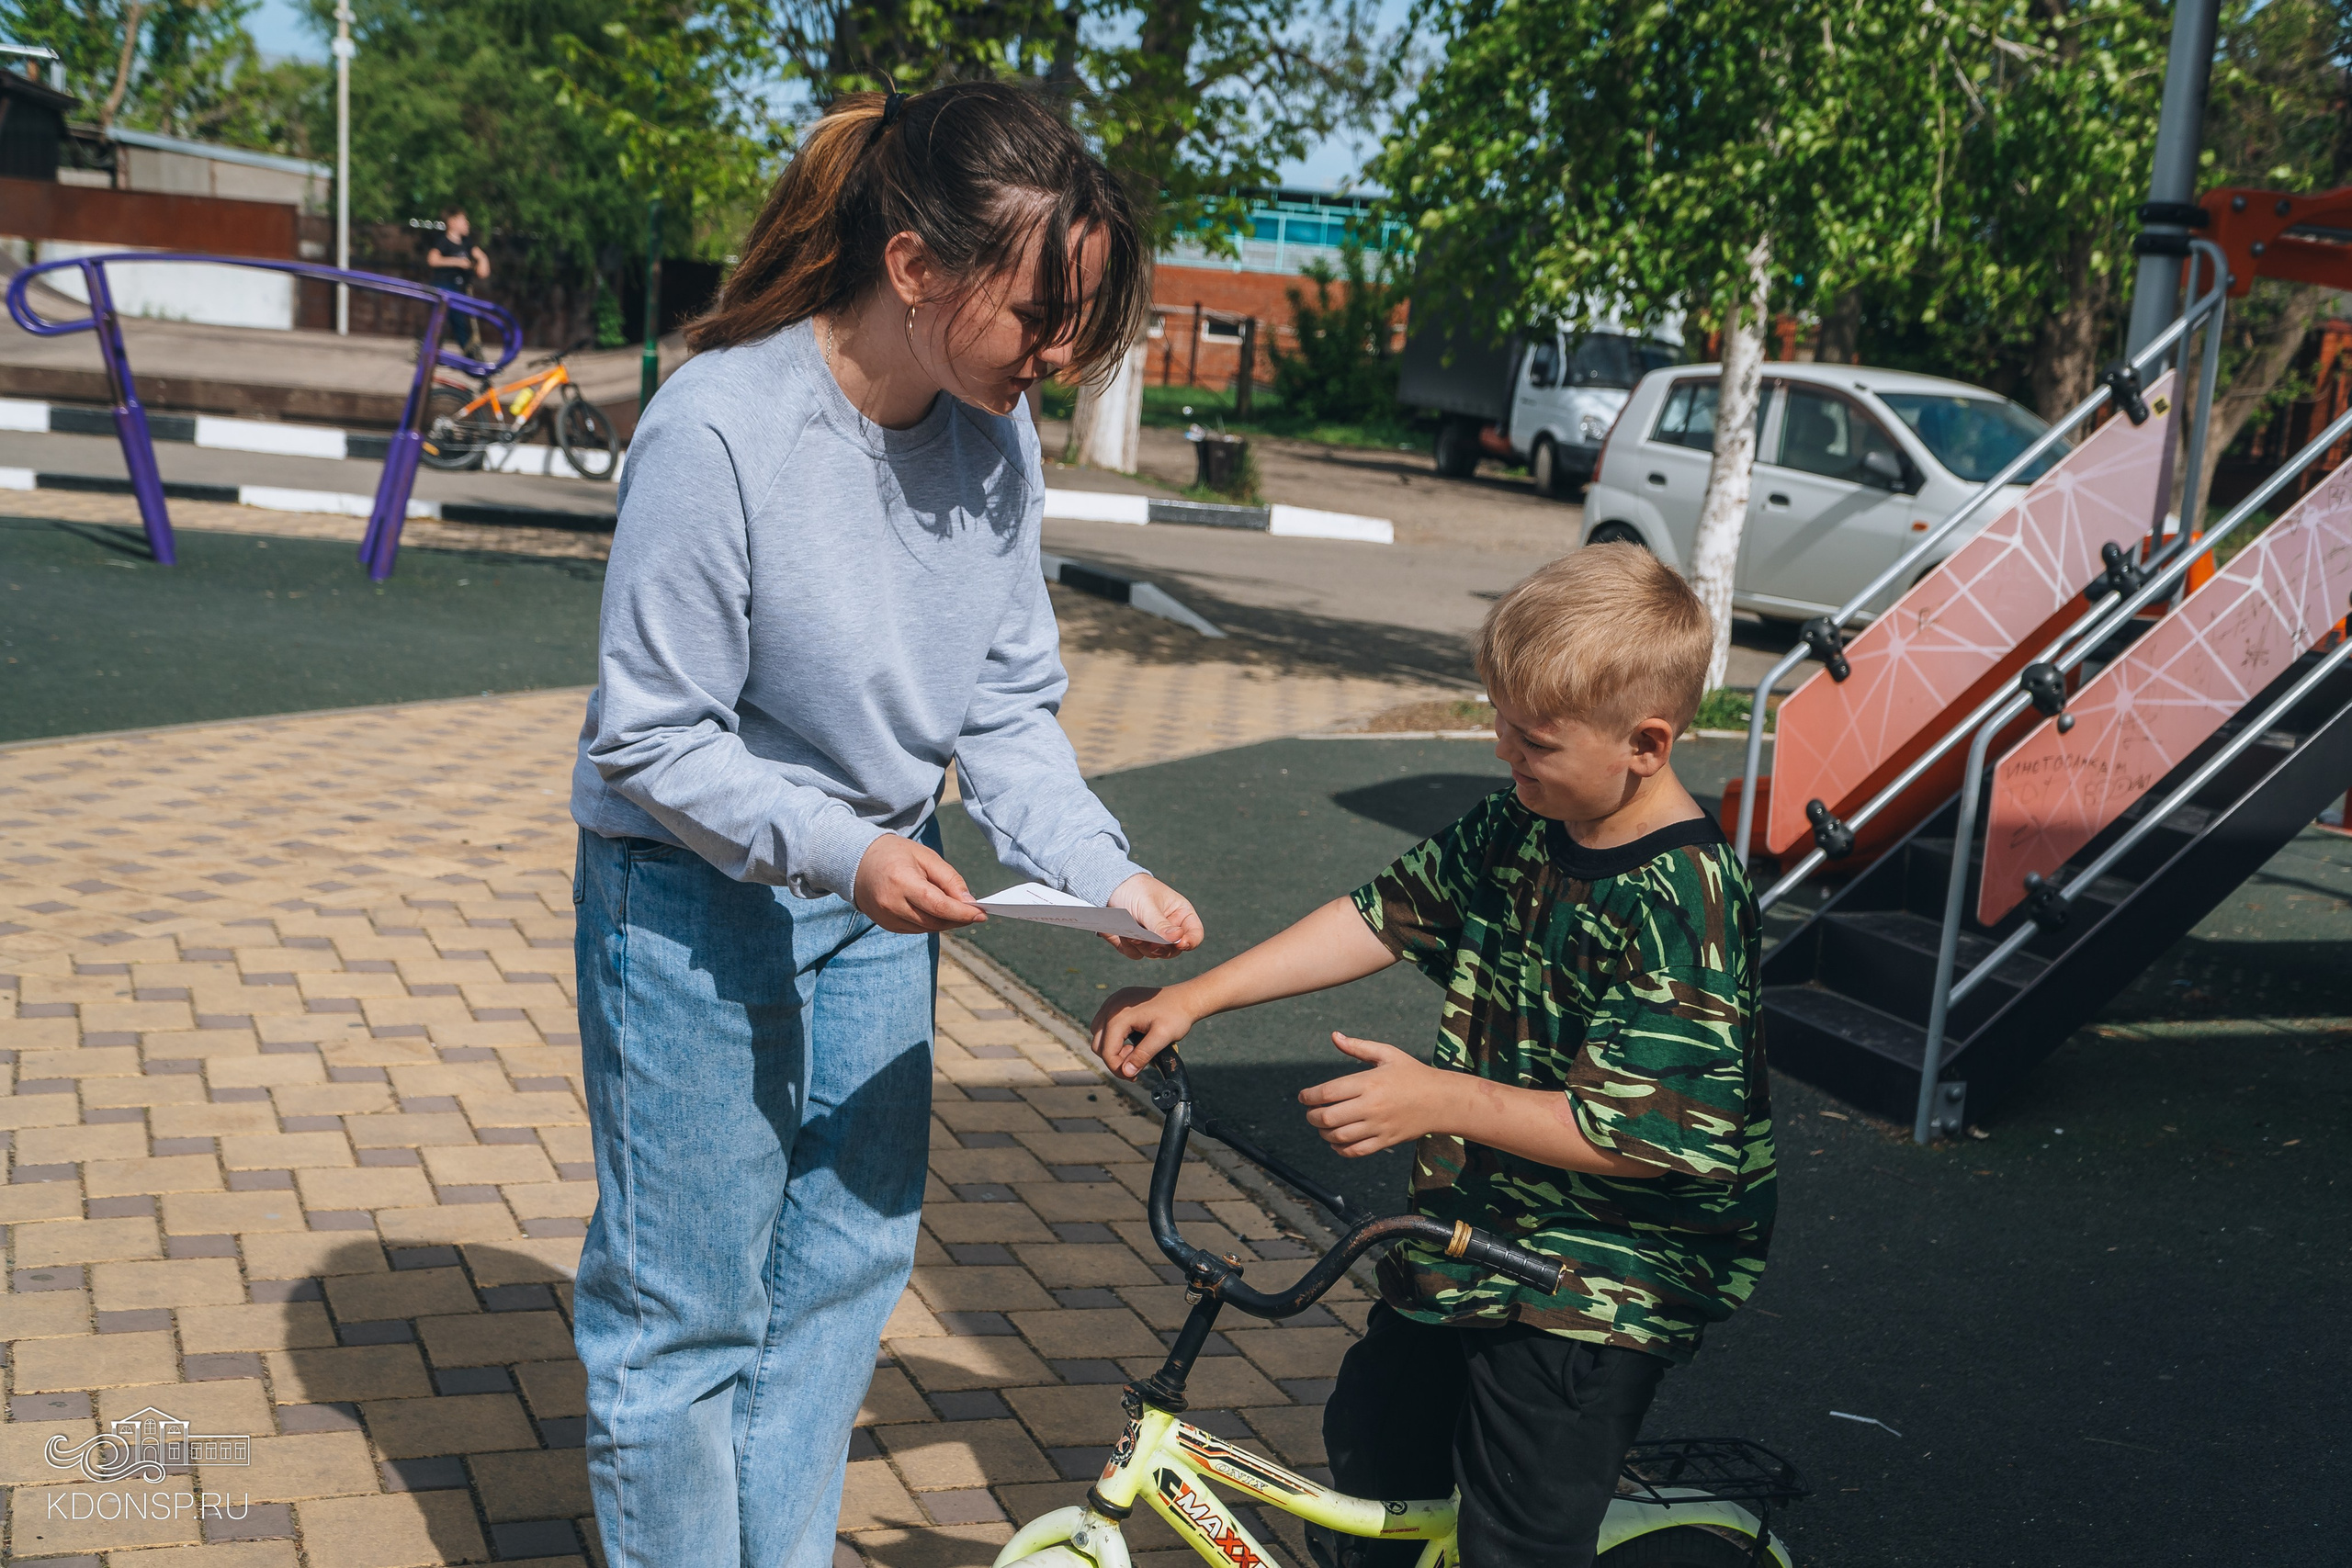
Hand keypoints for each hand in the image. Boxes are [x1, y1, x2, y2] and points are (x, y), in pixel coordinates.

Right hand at [852, 834, 986, 933]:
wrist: (857, 862)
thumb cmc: (895, 854)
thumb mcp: (926, 856)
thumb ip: (949, 879)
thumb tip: (969, 902)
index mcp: (902, 881)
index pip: (938, 906)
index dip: (962, 913)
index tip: (982, 914)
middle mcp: (891, 904)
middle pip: (934, 921)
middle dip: (958, 919)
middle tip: (976, 913)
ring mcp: (886, 917)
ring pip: (926, 928)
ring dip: (946, 923)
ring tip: (959, 911)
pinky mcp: (886, 925)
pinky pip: (916, 929)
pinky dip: (931, 923)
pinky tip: (938, 913)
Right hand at [1090, 984, 1200, 1078]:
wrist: (1186, 997)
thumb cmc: (1176, 1016)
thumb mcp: (1162, 1038)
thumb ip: (1142, 1055)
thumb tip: (1126, 1072)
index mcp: (1119, 1016)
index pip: (1106, 1051)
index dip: (1118, 1069)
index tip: (1134, 1076)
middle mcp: (1111, 1006)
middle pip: (1098, 1044)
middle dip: (1114, 1059)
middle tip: (1136, 1062)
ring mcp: (1113, 1001)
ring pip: (1098, 1034)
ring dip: (1112, 1047)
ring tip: (1134, 1050)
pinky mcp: (1117, 1001)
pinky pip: (1105, 1023)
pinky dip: (1113, 1036)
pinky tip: (1131, 1039)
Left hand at [1103, 873, 1202, 959]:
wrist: (1112, 887)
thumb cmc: (1136, 890)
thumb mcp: (1148, 905)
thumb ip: (1161, 924)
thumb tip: (1178, 939)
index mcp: (1182, 915)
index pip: (1195, 934)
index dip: (1191, 941)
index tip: (1181, 944)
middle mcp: (1171, 930)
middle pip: (1174, 950)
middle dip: (1160, 947)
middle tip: (1148, 942)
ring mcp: (1154, 939)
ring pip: (1154, 954)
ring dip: (1141, 946)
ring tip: (1129, 933)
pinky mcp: (1138, 944)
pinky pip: (1136, 954)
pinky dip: (1128, 946)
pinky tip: (1122, 934)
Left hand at [1297, 1033, 1459, 1157]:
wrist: (1441, 1100)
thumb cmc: (1412, 1073)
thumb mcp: (1387, 1054)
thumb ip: (1358, 1047)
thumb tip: (1334, 1036)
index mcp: (1369, 1082)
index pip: (1327, 1092)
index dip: (1309, 1096)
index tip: (1304, 1096)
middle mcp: (1371, 1106)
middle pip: (1328, 1117)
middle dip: (1312, 1116)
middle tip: (1310, 1112)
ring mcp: (1378, 1126)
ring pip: (1338, 1136)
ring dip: (1323, 1133)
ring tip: (1322, 1125)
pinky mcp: (1385, 1141)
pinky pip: (1355, 1150)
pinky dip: (1340, 1149)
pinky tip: (1336, 1141)